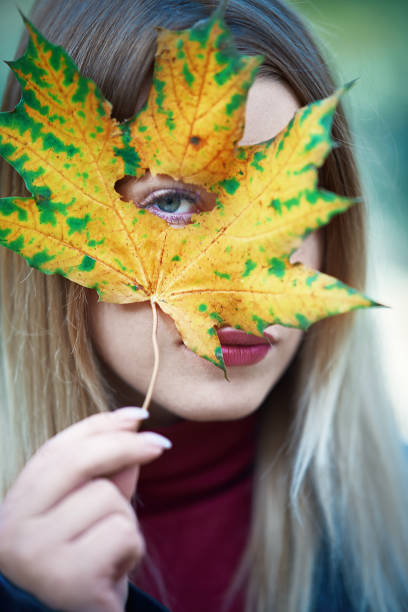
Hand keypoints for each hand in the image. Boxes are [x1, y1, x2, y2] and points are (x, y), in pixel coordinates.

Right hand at [0, 407, 170, 611]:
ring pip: (108, 498)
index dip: (98, 425)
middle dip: (126, 445)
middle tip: (162, 445)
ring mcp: (37, 554)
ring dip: (125, 524)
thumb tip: (132, 434)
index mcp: (15, 508)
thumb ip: (106, 478)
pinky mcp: (68, 578)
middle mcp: (14, 528)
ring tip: (109, 554)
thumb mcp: (89, 520)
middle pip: (78, 462)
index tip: (137, 414)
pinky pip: (122, 533)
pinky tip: (113, 572)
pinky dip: (131, 550)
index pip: (56, 450)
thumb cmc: (82, 572)